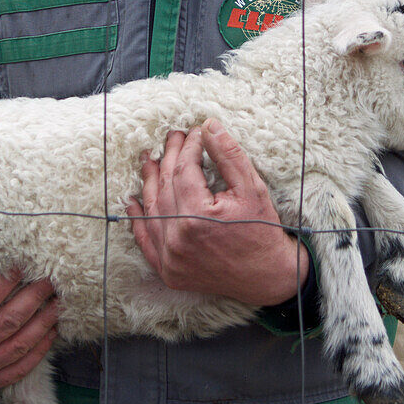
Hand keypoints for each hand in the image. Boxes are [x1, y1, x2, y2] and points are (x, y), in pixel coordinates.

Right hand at [0, 253, 59, 392]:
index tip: (21, 266)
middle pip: (7, 323)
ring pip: (18, 346)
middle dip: (33, 298)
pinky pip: (18, 369)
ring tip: (58, 302)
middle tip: (49, 279)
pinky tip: (51, 331)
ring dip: (43, 323)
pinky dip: (39, 351)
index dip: (6, 284)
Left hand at [126, 118, 308, 305]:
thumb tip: (208, 126)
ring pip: (151, 210)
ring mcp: (170, 257)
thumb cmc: (263, 230)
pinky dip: (139, 219)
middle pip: (165, 186)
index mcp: (198, 217)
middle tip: (174, 136)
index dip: (189, 147)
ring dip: (149, 182)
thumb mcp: (252, 187)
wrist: (268, 277)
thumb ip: (228, 155)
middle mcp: (177, 238)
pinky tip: (134, 201)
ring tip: (149, 159)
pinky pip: (146, 241)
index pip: (184, 170)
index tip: (196, 132)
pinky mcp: (168, 271)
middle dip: (169, 156)